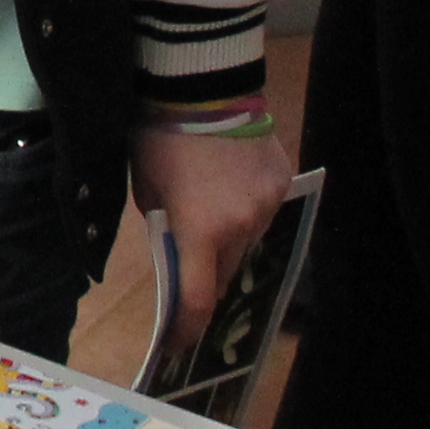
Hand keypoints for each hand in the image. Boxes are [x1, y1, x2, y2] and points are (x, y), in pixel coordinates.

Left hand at [131, 121, 295, 361]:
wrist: (202, 84)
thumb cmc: (159, 136)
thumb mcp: (147, 189)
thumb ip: (165, 228)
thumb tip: (176, 253)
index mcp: (201, 231)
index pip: (199, 299)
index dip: (189, 327)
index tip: (181, 344)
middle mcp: (242, 226)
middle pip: (227, 271)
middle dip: (208, 274)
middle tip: (192, 268)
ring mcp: (267, 205)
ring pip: (248, 241)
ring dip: (229, 238)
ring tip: (210, 214)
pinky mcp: (282, 182)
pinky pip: (263, 210)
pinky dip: (247, 209)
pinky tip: (230, 187)